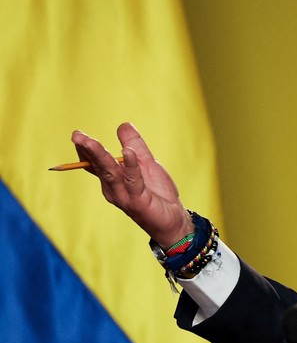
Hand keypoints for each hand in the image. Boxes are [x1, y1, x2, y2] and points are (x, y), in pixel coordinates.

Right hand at [71, 122, 193, 246]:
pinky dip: (131, 166)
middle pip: (99, 166)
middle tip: (76, 136)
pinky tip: (128, 152)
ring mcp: (124, 196)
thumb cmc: (157, 193)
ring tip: (90, 141)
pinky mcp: (138, 201)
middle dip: (88, 150)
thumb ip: (135, 145)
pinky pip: (133, 181)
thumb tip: (123, 124)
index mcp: (112, 179)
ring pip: (110, 173)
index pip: (94, 163)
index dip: (86, 150)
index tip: (77, 135)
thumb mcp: (147, 163)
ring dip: (100, 156)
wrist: (174, 218)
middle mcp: (113, 188)